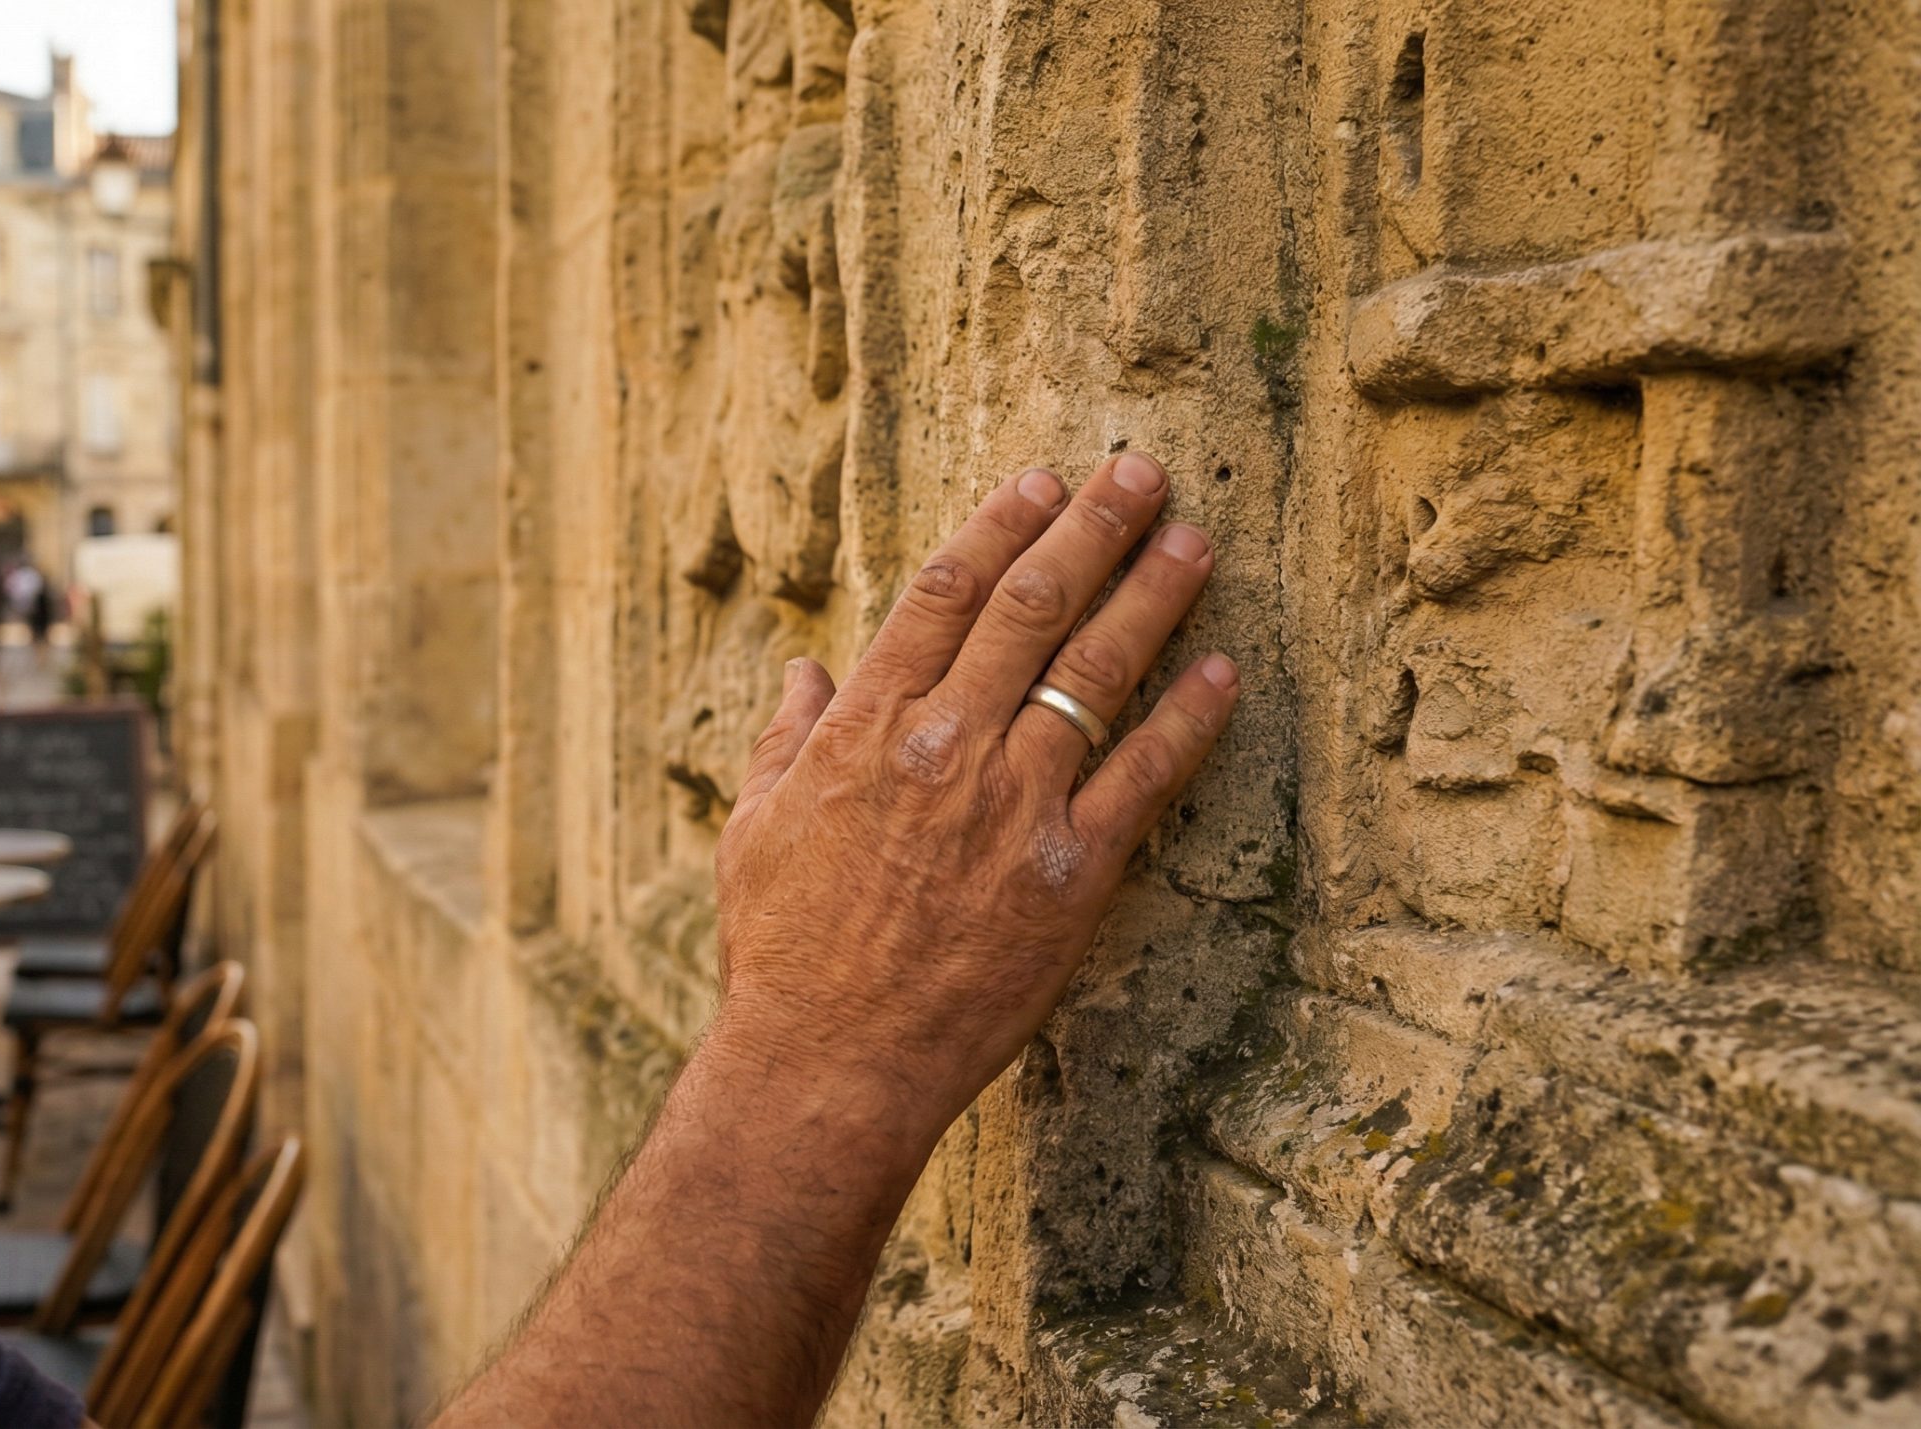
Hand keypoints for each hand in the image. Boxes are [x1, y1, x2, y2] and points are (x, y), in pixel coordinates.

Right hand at [710, 452, 1236, 1136]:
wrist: (827, 1062)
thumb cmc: (782, 948)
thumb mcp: (757, 827)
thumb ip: (786, 738)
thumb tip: (805, 669)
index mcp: (866, 725)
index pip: (944, 592)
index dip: (1001, 524)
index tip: (1043, 480)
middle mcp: (944, 745)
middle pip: (1032, 607)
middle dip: (1093, 530)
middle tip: (1141, 474)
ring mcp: (1011, 805)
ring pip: (1094, 672)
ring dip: (1152, 597)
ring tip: (1193, 543)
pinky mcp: (1070, 872)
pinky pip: (1142, 777)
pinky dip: (1185, 718)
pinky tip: (1222, 672)